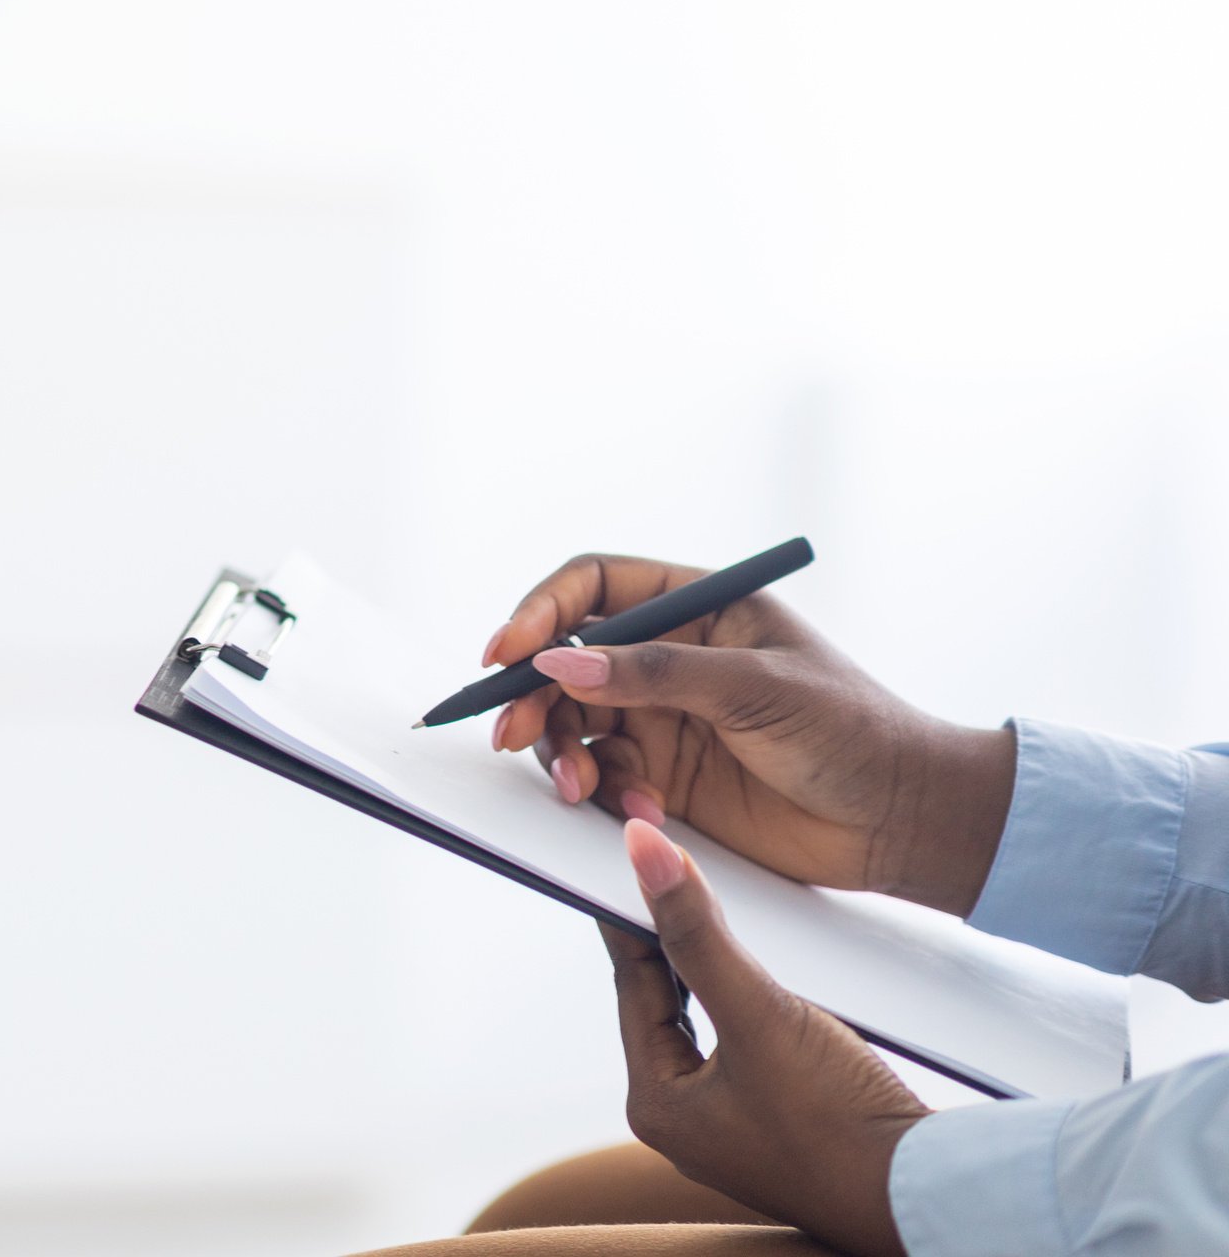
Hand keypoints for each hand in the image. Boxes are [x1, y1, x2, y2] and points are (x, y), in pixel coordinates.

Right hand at [482, 554, 1013, 914]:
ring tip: (580, 788)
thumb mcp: (754, 689)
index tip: (508, 653)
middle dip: (533, 696)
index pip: (595, 587)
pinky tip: (641, 810)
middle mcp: (670, 657)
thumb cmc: (852, 732)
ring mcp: (662, 718)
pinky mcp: (661, 776)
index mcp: (699, 607)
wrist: (900, 821)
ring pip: (573, 722)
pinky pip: (600, 774)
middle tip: (513, 734)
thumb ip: (654, 674)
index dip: (542, 612)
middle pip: (567, 660)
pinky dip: (602, 793)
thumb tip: (559, 663)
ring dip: (562, 752)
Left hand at [604, 818, 927, 1256]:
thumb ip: (699, 934)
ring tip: (719, 915)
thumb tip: (643, 858)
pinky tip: (774, 980)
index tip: (630, 865)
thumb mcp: (760, 1015)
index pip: (634, 987)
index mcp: (656, 1105)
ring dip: (716, 972)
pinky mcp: (782, 1125)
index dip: (633, 919)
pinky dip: (754, 1005)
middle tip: (674, 878)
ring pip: (710, 1024)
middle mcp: (686, 1121)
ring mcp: (733, 1127)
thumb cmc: (839, 1126)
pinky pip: (749, 1046)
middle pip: (667, 1005)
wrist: (929, 1199)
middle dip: (674, 944)